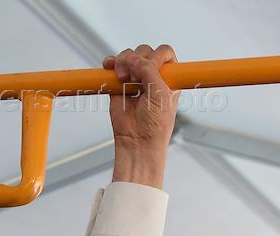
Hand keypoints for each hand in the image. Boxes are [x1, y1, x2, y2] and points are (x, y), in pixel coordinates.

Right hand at [106, 44, 179, 187]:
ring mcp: (136, 78)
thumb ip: (149, 70)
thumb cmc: (155, 123)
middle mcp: (153, 76)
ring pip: (129, 55)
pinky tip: (111, 69)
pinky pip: (114, 63)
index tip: (153, 68)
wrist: (137, 139)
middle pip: (145, 51)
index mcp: (169, 78)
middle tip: (137, 78)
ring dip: (124, 62)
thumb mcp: (160, 93)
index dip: (158, 56)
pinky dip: (111, 63)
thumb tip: (132, 58)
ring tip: (125, 80)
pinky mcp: (119, 82)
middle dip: (139, 60)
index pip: (165, 53)